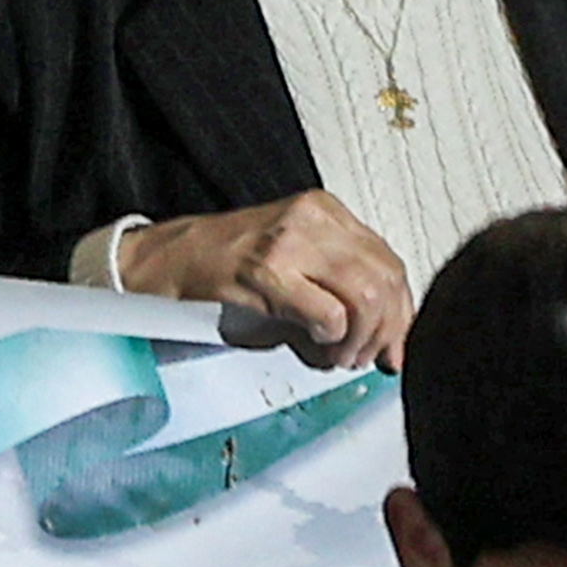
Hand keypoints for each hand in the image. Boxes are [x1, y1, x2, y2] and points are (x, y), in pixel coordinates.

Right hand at [118, 192, 411, 367]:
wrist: (166, 262)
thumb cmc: (225, 266)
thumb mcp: (296, 262)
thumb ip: (341, 287)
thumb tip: (388, 335)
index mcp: (325, 211)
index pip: (390, 262)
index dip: (400, 312)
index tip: (393, 344)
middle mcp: (312, 219)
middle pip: (385, 279)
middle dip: (384, 331)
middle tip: (362, 355)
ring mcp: (288, 242)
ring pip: (365, 298)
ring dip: (357, 341)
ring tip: (336, 355)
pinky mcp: (266, 271)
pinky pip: (327, 315)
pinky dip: (328, 342)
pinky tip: (309, 345)